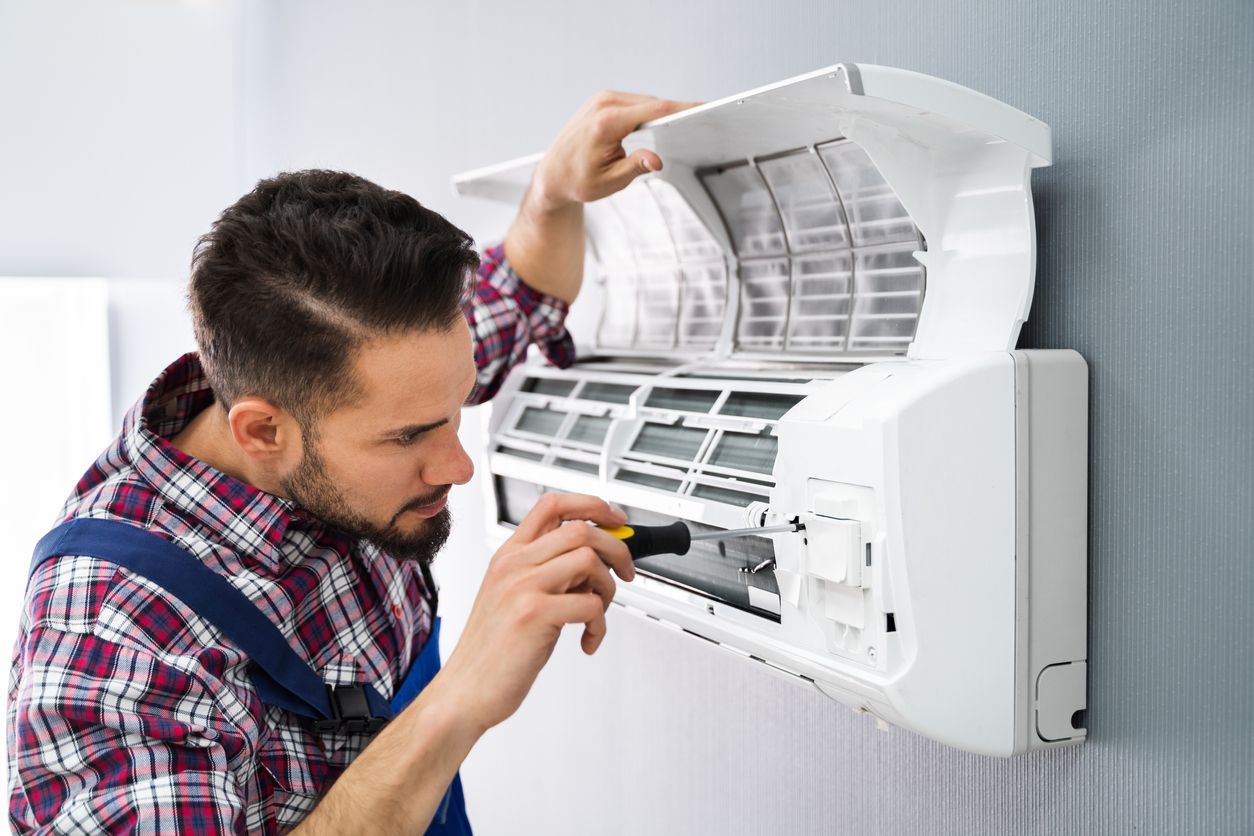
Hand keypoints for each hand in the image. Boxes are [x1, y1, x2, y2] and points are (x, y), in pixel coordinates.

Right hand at [436, 493, 634, 733]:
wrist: (465, 691)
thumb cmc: (491, 650)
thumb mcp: (512, 597)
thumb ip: (546, 573)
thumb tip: (593, 561)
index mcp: (508, 555)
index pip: (553, 505)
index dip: (593, 505)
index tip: (616, 521)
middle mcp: (513, 564)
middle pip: (580, 529)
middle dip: (617, 548)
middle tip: (625, 572)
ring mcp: (522, 587)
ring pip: (589, 560)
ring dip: (608, 587)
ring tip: (597, 612)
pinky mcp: (534, 614)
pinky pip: (590, 604)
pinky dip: (599, 625)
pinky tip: (586, 640)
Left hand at [504, 91, 697, 301]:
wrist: (552, 174)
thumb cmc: (577, 181)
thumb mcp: (609, 181)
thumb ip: (635, 167)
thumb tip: (657, 160)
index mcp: (606, 123)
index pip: (655, 110)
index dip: (682, 108)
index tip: (702, 108)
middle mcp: (604, 104)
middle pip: (653, 104)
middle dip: (675, 114)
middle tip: (696, 125)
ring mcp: (602, 99)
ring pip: (645, 102)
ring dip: (660, 114)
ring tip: (678, 128)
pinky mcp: (603, 100)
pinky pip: (634, 103)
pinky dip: (647, 112)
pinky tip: (656, 124)